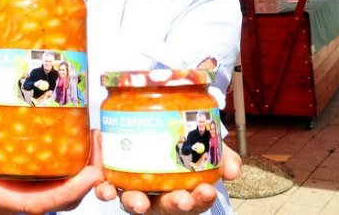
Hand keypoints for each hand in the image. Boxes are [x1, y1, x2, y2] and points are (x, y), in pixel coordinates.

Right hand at [0, 79, 102, 213]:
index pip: (34, 203)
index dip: (66, 192)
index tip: (90, 174)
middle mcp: (5, 196)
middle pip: (55, 201)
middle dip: (84, 180)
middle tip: (100, 147)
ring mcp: (13, 189)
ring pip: (56, 192)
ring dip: (81, 173)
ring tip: (96, 141)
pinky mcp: (18, 178)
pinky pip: (49, 180)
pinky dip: (68, 166)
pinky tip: (79, 141)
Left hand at [94, 144, 241, 213]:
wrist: (151, 132)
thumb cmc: (181, 148)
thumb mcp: (206, 149)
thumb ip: (222, 157)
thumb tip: (234, 169)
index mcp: (182, 191)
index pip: (195, 201)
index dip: (201, 199)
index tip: (208, 191)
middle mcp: (158, 196)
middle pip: (166, 206)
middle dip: (176, 204)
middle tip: (183, 199)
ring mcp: (135, 191)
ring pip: (134, 203)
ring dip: (136, 204)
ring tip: (138, 203)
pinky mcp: (113, 181)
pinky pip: (107, 189)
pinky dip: (105, 190)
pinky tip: (104, 187)